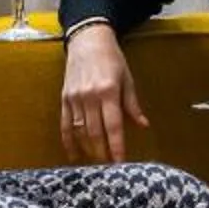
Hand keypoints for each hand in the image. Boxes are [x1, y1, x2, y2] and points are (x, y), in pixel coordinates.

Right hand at [58, 21, 147, 161]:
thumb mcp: (127, 79)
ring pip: (80, 131)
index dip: (117, 146)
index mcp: (109, 92)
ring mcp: (75, 98)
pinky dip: (69, 141)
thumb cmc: (111, 59)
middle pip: (95, 133)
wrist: (87, 41)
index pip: (113, 126)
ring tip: (97, 162)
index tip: (120, 162)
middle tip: (109, 167)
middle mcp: (90, 97)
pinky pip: (65, 124)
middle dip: (102, 152)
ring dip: (88, 149)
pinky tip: (74, 154)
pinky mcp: (64, 98)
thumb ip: (132, 104)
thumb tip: (143, 125)